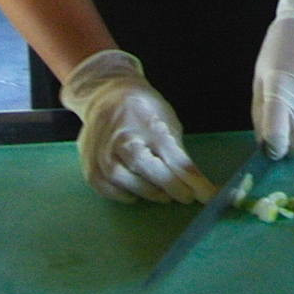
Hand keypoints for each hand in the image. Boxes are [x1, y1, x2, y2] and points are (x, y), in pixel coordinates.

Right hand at [59, 49, 215, 203]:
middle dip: (165, 187)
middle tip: (183, 194)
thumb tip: (204, 191)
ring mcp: (98, 155)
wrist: (108, 97)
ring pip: (124, 184)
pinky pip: (108, 190)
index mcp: (137, 126)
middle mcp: (114, 142)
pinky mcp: (89, 167)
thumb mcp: (169, 127)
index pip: (160, 162)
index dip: (179, 182)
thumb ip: (181, 160)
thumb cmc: (144, 111)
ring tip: (162, 191)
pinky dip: (125, 194)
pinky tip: (137, 190)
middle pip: (142, 174)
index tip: (197, 196)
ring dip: (147, 192)